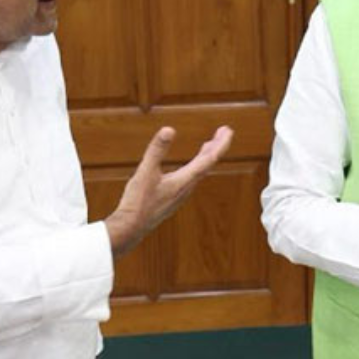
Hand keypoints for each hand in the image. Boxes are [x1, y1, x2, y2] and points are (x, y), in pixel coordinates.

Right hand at [105, 125, 233, 256]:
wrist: (130, 229)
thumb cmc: (137, 202)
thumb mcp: (145, 171)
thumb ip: (157, 150)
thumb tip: (169, 129)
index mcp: (184, 180)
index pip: (209, 159)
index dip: (220, 143)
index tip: (228, 130)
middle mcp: (186, 188)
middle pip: (208, 164)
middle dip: (216, 146)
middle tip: (225, 131)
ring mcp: (180, 194)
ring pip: (200, 172)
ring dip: (206, 156)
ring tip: (210, 144)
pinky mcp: (174, 198)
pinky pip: (191, 179)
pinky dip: (196, 166)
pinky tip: (190, 166)